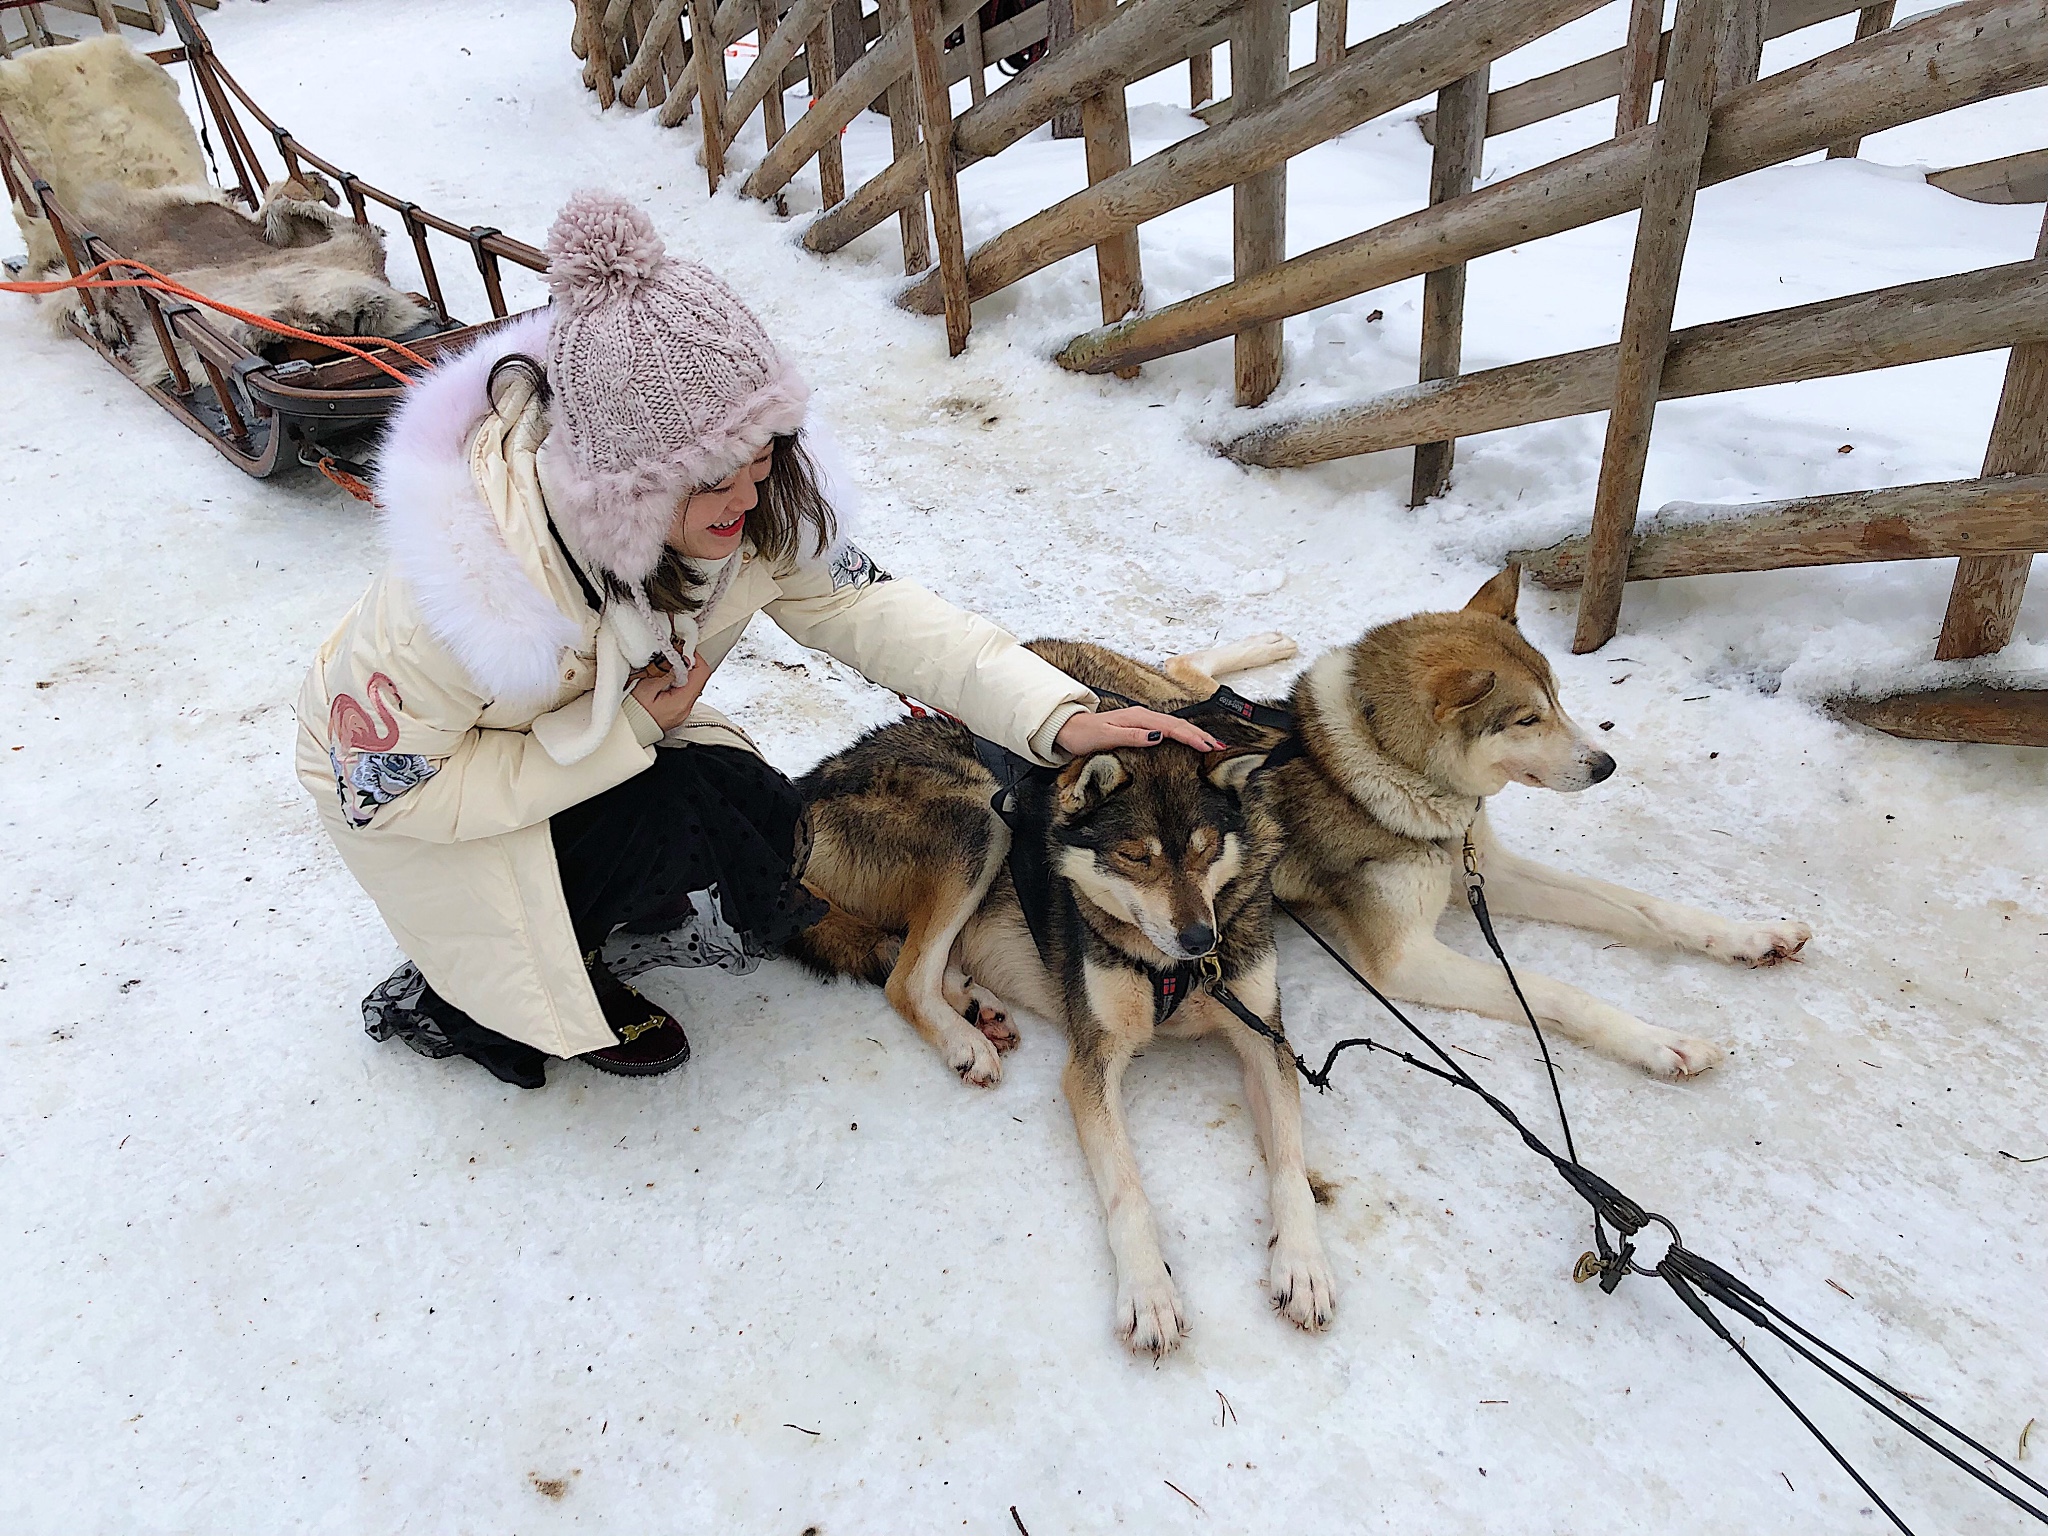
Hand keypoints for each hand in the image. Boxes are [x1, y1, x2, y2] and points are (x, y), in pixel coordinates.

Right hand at [630, 654, 710, 732]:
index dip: (694, 657)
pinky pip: (681, 692)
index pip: (702, 673)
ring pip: (690, 684)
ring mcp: (682, 711)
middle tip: (668, 658)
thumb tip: (678, 659)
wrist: (626, 733)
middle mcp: (686, 707)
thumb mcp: (645, 688)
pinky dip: (674, 683)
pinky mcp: (676, 711)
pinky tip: (660, 682)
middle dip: (685, 664)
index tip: (680, 650)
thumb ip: (664, 672)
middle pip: (697, 678)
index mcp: (682, 701)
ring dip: (679, 673)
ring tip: (661, 670)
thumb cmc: (632, 714)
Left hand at [1056, 705, 1222, 756]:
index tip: (1209, 747)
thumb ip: (1132, 736)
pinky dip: (1182, 734)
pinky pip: (1167, 729)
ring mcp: (1142, 720)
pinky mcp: (1140, 726)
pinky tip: (1190, 740)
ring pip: (1174, 726)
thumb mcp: (1106, 737)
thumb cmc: (1085, 735)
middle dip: (1200, 735)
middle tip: (1220, 747)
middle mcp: (1143, 716)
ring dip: (1194, 735)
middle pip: (1178, 725)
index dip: (1192, 737)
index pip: (1172, 728)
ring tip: (1212, 744)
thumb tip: (1158, 736)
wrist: (1070, 728)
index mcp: (1138, 718)